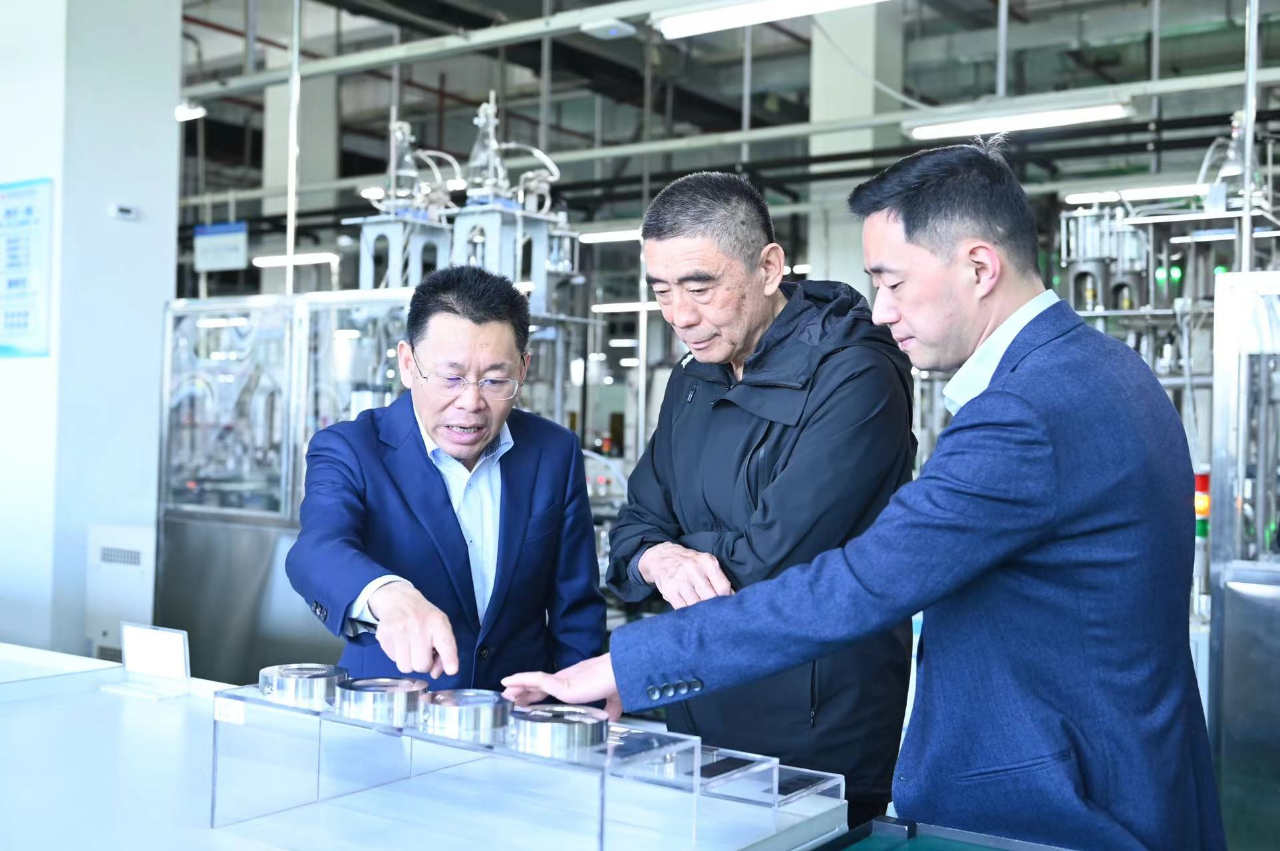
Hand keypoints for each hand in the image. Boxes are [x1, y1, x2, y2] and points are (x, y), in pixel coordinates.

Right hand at [368, 582, 458, 677]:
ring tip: (410, 648)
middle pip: (422, 665)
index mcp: (437, 623)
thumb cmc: (424, 617)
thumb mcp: (441, 628)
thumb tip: (435, 674)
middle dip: (423, 664)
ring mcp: (399, 629)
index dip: (449, 659)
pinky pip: (392, 660)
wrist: (398, 600)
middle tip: (422, 652)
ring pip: (405, 667)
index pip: (445, 643)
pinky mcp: (383, 635)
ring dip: (409, 662)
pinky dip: (397, 656)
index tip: (452, 670)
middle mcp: (418, 625)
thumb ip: (445, 651)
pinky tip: (400, 643)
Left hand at [501, 654, 621, 720]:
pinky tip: (509, 682)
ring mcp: (563, 680)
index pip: (552, 688)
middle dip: (523, 691)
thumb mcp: (613, 701)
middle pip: (539, 685)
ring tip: (504, 691)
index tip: (525, 700)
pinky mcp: (562, 682)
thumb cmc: (620, 682)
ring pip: (534, 682)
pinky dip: (521, 679)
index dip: (537, 693)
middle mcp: (567, 679)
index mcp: (576, 683)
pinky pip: (536, 679)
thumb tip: (610, 721)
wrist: (624, 674)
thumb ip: (610, 710)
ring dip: (518, 686)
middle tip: (510, 697)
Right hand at [639, 542, 733, 608]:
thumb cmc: (689, 563)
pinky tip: (691, 613)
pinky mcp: (669, 590)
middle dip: (714, 607)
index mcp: (707, 562)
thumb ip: (719, 579)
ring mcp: (680, 579)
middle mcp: (693, 569)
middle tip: (716, 613)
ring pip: (696, 604)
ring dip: (701, 612)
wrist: (662, 556)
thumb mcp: (706, 563)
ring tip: (704, 614)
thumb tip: (732, 598)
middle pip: (710, 597)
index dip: (726, 600)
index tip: (726, 605)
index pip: (723, 587)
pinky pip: (682, 607)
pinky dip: (688, 613)